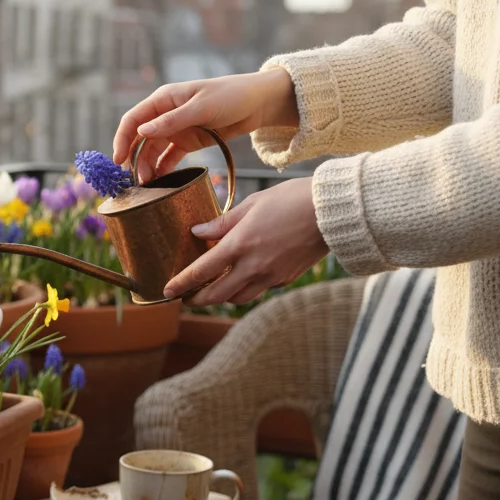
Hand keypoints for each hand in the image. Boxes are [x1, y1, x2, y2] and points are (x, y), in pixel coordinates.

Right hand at [113, 70, 298, 181]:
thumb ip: (172, 120)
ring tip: (147, 186)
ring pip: (152, 151)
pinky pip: (168, 158)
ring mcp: (175, 129)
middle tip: (133, 181)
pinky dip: (162, 169)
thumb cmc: (230, 96)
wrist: (258, 103)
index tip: (118, 161)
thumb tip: (141, 132)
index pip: (133, 120)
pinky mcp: (187, 142)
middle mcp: (164, 115)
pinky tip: (159, 182)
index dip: (121, 139)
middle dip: (133, 159)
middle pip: (139, 139)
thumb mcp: (201, 107)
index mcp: (164, 99)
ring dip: (146, 167)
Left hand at [164, 177, 327, 305]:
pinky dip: (246, 289)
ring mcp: (271, 276)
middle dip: (197, 299)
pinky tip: (242, 279)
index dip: (181, 284)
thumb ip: (222, 222)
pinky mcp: (286, 279)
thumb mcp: (252, 204)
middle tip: (186, 298)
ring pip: (238, 298)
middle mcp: (252, 266)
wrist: (332, 212)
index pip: (201, 272)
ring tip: (212, 290)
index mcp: (239, 245)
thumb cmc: (292, 200)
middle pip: (216, 295)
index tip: (167, 291)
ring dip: (222, 297)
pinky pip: (259, 291)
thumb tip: (198, 232)